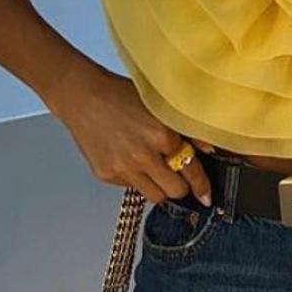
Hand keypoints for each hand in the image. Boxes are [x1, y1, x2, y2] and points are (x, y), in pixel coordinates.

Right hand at [45, 62, 215, 204]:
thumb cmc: (120, 95)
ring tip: (154, 169)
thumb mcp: (160, 105)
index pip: (190, 170)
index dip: (201, 185)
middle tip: (177, 175)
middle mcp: (142, 156)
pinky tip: (130, 159)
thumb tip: (209, 148)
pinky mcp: (106, 174)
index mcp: (161, 135)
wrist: (82, 96)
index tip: (206, 195)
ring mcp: (122, 168)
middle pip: (175, 191)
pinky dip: (136, 179)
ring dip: (159, 187)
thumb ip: (187, 129)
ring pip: (154, 196)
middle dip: (180, 185)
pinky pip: (131, 188)